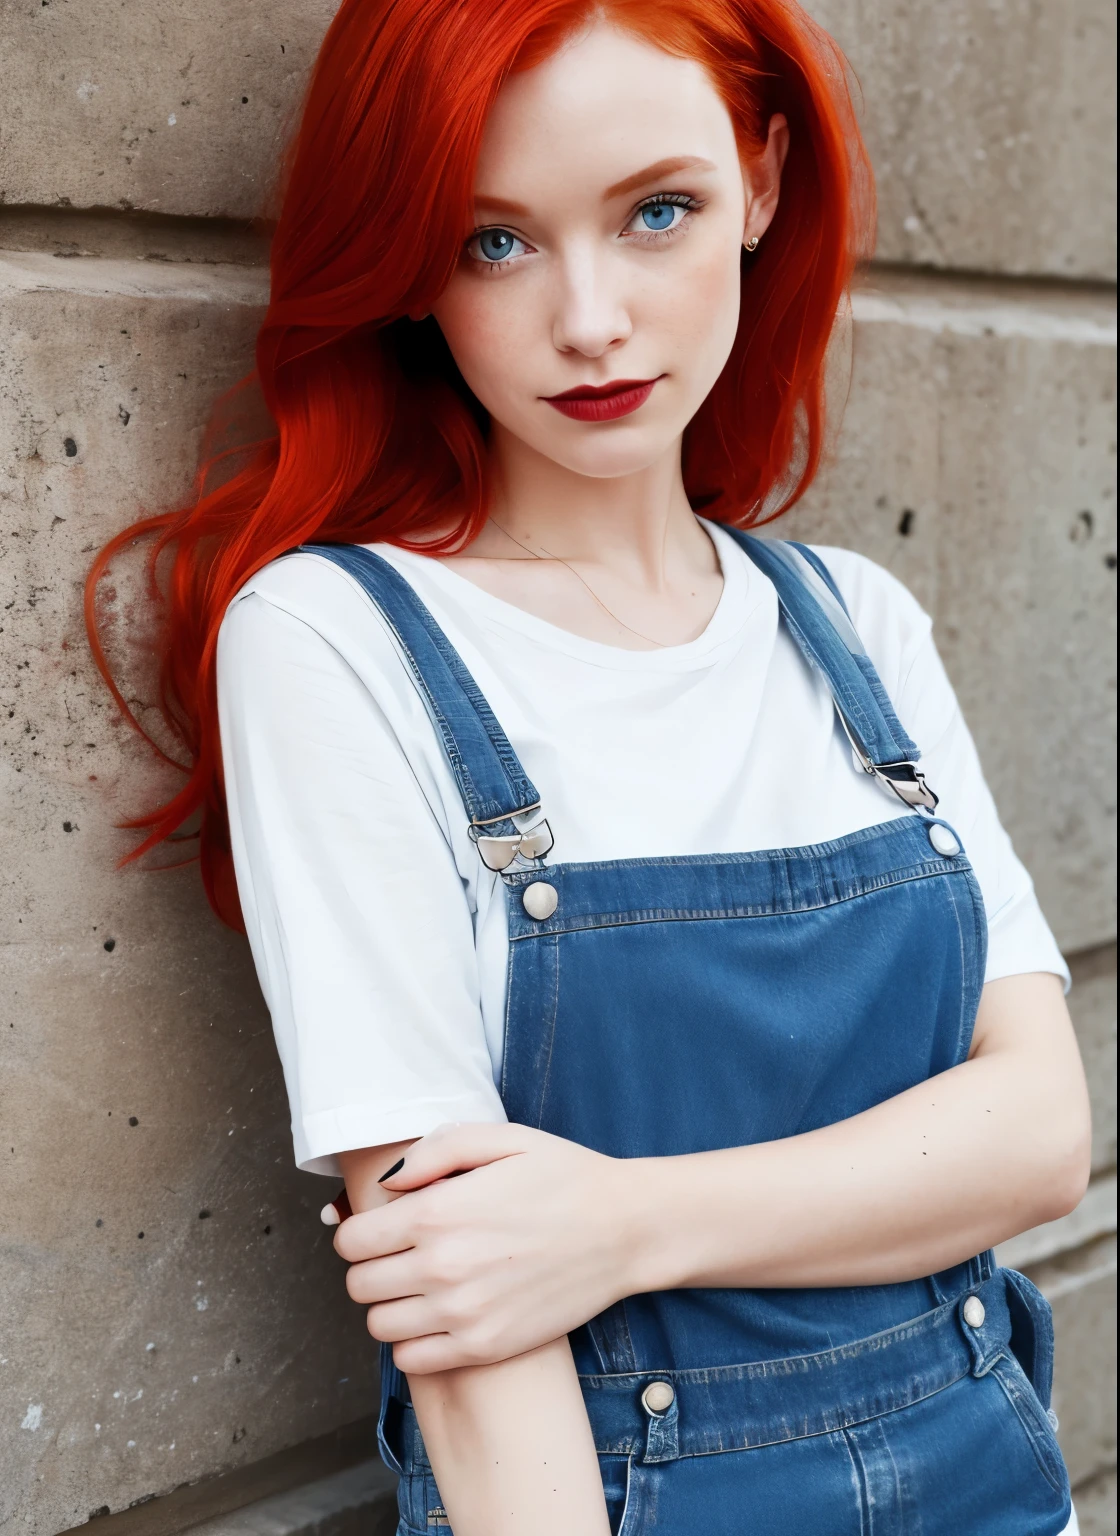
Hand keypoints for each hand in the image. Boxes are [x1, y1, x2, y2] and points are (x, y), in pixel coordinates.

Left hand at [334, 1122, 634, 1372]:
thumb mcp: (500, 1139)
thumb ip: (435, 1152)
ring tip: (420, 1285)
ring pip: (378, 1325)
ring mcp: (462, 1314)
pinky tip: (439, 1316)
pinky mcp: (484, 1348)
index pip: (351, 1240)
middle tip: (401, 1253)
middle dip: (371, 1266)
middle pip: (358, 1285)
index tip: (382, 1226)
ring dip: (389, 1305)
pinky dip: (413, 1341)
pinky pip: (411, 1360)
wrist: (624, 1230)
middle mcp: (441, 1268)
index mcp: (438, 1213)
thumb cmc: (564, 1177)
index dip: (359, 1231)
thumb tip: (387, 1183)